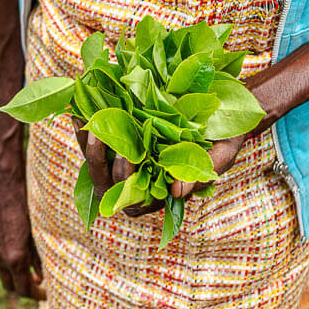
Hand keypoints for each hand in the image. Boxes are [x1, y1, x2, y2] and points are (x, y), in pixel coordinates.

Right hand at [0, 153, 45, 300]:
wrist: (4, 177)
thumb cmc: (27, 199)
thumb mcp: (39, 228)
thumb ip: (40, 252)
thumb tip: (44, 274)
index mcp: (14, 256)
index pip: (24, 290)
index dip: (37, 295)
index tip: (48, 293)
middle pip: (11, 286)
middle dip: (26, 290)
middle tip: (41, 286)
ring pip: (3, 272)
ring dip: (17, 276)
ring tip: (34, 272)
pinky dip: (9, 262)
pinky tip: (22, 253)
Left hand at [73, 127, 248, 219]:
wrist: (229, 110)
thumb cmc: (226, 137)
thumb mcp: (221, 154)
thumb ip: (201, 174)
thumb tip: (178, 193)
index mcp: (163, 190)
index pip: (134, 200)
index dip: (124, 180)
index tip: (126, 154)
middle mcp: (143, 178)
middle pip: (108, 183)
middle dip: (99, 160)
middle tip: (99, 132)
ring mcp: (132, 158)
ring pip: (99, 162)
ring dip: (86, 143)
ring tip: (82, 116)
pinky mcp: (126, 138)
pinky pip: (99, 140)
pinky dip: (87, 127)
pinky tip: (79, 108)